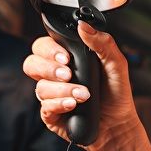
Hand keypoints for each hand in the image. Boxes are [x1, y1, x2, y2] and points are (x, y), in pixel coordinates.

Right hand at [22, 23, 137, 150]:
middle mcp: (55, 75)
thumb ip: (102, 43)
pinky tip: (74, 105)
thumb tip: (84, 26)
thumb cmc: (117, 93)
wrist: (119, 124)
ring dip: (63, 90)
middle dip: (48, 67)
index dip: (50, 49)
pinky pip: (45, 107)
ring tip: (84, 94)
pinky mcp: (51, 114)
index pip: (44, 46)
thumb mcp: (116, 64)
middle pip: (32, 63)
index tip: (66, 57)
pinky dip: (60, 104)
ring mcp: (51, 95)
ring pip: (41, 87)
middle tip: (69, 73)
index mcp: (67, 59)